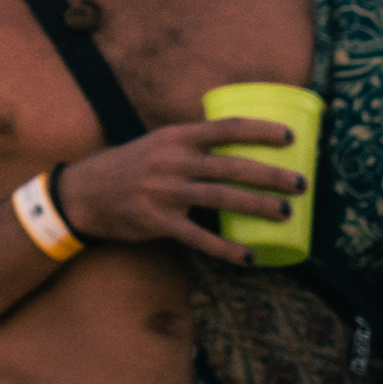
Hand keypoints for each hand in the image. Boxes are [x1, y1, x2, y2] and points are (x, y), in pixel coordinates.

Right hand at [55, 118, 305, 261]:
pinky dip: (226, 248)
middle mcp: (170, 161)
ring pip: (221, 198)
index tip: (290, 136)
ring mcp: (163, 191)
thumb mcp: (157, 145)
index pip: (225, 128)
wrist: (82, 193)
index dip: (260, 131)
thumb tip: (242, 149)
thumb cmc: (129, 167)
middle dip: (271, 175)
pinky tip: (249, 256)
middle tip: (301, 184)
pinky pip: (198, 237)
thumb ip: (193, 146)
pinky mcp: (156, 220)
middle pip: (231, 166)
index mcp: (174, 137)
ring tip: (286, 213)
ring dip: (258, 206)